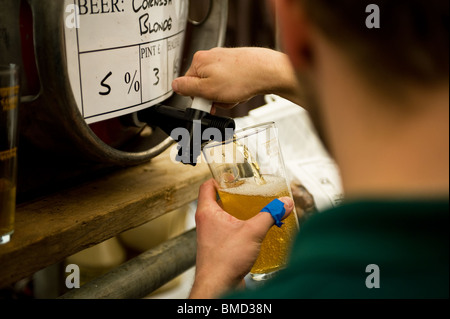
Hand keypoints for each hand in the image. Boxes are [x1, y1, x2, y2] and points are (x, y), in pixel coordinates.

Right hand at [172, 47, 302, 111]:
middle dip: (214, 98)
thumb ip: (188, 88)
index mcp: (199, 61)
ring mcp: (224, 60)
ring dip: (225, 96)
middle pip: (203, 86)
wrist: (267, 72)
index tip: (208, 103)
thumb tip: (174, 86)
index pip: (187, 85)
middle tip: (224, 99)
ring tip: (235, 95)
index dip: (198, 98)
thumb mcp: (208, 90)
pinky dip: (234, 90)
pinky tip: (241, 91)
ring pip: (217, 86)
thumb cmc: (241, 79)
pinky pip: (229, 83)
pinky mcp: (236, 64)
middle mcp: (210, 57)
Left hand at [189, 179, 293, 298]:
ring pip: (224, 217)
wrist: (218, 286)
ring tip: (254, 210)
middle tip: (249, 192)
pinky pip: (229, 232)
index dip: (219, 178)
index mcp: (207, 212)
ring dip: (238, 213)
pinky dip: (240, 229)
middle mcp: (206, 222)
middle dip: (234, 196)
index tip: (232, 176)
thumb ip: (270, 215)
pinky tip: (255, 232)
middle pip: (217, 200)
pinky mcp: (218, 248)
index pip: (207, 186)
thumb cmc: (223, 261)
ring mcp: (211, 235)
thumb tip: (283, 204)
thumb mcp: (252, 232)